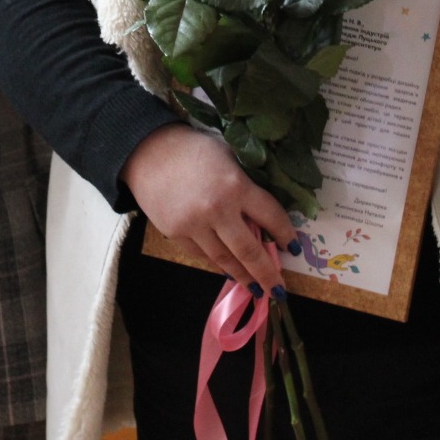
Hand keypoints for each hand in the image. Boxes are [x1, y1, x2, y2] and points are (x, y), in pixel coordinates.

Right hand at [120, 123, 295, 296]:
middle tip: (280, 291)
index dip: (285, 234)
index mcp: (236, 186)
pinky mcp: (175, 234)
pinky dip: (217, 264)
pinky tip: (228, 269)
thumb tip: (263, 215)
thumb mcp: (228, 156)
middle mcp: (217, 210)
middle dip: (267, 274)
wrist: (147, 151)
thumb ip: (246, 184)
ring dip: (242, 276)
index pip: (270, 217)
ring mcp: (194, 225)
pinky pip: (201, 255)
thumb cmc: (193, 149)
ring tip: (255, 288)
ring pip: (224, 259)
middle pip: (249, 251)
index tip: (292, 247)